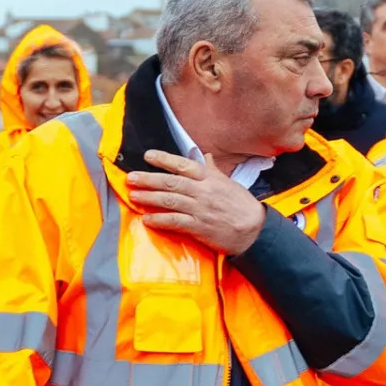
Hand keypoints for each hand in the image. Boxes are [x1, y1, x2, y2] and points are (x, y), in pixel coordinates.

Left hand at [127, 150, 267, 254]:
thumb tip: (204, 155)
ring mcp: (200, 209)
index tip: (148, 156)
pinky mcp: (199, 227)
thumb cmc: (241, 205)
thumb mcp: (228, 183)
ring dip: (149, 198)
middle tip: (131, 178)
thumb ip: (212, 170)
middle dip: (148, 179)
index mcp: (210, 179)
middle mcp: (203, 192)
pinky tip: (148, 219)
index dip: (164, 159)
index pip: (183, 165)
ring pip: (170, 200)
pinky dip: (160, 220)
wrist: (255, 230)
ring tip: (133, 195)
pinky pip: (175, 221)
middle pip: (171, 182)